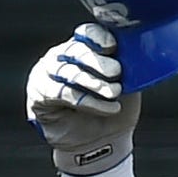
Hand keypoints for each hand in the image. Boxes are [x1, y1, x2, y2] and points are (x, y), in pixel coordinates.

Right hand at [28, 24, 139, 176]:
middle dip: (98, 62)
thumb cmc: (113, 109)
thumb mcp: (127, 82)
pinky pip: (64, 94)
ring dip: (95, 83)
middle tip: (117, 73)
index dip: (98, 38)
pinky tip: (108, 107)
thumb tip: (138, 52)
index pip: (86, 34)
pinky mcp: (39, 96)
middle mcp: (61, 58)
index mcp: (81, 49)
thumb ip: (127, 65)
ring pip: (69, 72)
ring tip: (114, 93)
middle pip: (76, 51)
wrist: (101, 142)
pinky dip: (88, 101)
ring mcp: (47, 76)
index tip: (114, 47)